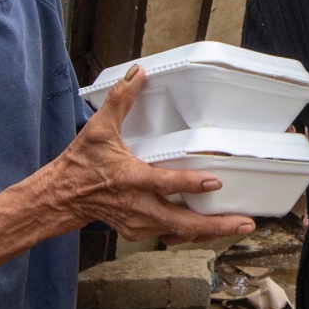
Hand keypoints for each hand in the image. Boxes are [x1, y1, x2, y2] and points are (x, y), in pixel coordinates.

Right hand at [52, 66, 255, 242]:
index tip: (214, 182)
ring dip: (210, 231)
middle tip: (246, 223)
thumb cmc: (81, 164)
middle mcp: (138, 206)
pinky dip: (193, 234)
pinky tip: (212, 229)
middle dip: (216, 226)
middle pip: (183, 222)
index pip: (163, 183)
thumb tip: (137, 72)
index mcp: (130, 179)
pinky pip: (171, 235)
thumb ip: (120, 100)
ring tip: (239, 225)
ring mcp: (139, 224)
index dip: (189, 184)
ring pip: (180, 233)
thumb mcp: (98, 129)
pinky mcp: (140, 232)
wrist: (62, 197)